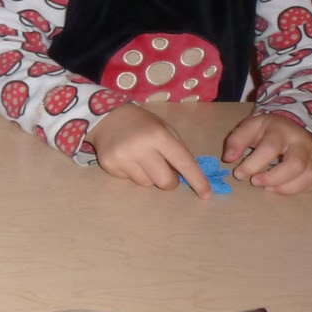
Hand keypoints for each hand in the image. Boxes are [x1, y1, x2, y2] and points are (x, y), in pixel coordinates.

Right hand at [86, 104, 212, 198]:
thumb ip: (177, 150)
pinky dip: (132, 174)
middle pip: (165, 181)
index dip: (196, 180)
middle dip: (169, 181)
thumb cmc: (142, 124)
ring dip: (149, 177)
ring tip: (141, 160)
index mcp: (159, 135)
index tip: (206, 195)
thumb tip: (187, 176)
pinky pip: (129, 181)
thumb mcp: (164, 129)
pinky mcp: (109, 165)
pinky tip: (127, 159)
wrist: (105, 116)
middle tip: (165, 171)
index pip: (183, 163)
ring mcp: (123, 157)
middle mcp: (141, 147)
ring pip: (147, 184)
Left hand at [222, 112, 311, 193]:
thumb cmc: (266, 130)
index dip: (254, 164)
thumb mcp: (248, 128)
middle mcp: (302, 143)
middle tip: (254, 182)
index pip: (270, 148)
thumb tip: (228, 158)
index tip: (239, 174)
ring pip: (307, 176)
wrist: (289, 127)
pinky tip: (277, 188)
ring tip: (266, 187)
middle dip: (272, 177)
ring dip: (284, 187)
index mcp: (282, 131)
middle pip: (295, 164)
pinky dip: (294, 190)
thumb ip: (236, 141)